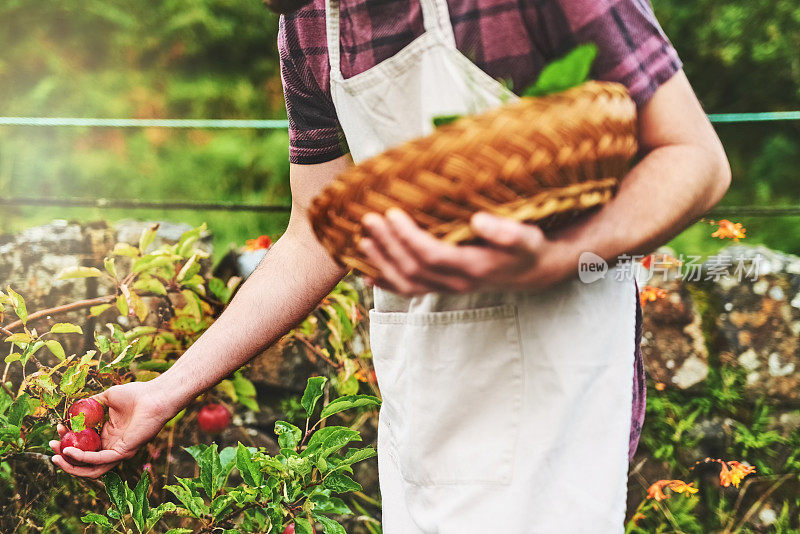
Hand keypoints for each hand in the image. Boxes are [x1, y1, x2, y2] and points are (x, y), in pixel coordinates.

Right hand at [50, 381, 176, 477]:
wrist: (155, 396)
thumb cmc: (137, 394)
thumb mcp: (108, 398)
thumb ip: (92, 404)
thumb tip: (75, 406)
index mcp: (109, 435)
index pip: (84, 445)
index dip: (68, 440)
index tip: (57, 428)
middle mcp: (112, 446)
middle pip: (85, 460)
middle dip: (65, 456)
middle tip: (51, 446)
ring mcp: (118, 451)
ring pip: (91, 468)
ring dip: (71, 465)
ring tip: (56, 456)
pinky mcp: (124, 452)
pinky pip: (99, 460)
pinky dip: (82, 458)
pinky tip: (69, 450)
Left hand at [357, 208, 576, 295]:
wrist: (534, 272)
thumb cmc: (528, 248)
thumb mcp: (527, 237)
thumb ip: (506, 231)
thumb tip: (479, 220)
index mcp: (474, 267)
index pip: (431, 255)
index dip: (408, 236)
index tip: (392, 213)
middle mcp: (457, 282)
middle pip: (412, 268)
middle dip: (388, 244)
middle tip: (369, 220)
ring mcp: (448, 289)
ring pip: (407, 283)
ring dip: (382, 262)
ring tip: (363, 241)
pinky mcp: (443, 288)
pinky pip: (410, 291)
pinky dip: (386, 283)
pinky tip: (367, 274)